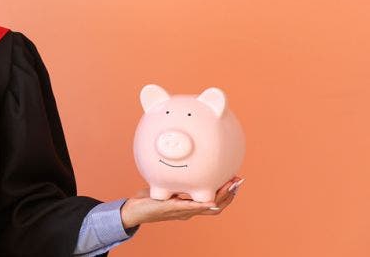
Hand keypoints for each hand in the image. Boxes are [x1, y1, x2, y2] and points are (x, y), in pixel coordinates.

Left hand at [120, 175, 243, 228]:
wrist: (133, 210)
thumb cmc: (149, 198)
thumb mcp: (165, 185)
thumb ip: (175, 177)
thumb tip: (181, 161)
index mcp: (189, 205)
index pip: (213, 201)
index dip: (226, 193)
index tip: (235, 181)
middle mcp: (188, 211)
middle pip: (216, 206)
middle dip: (229, 195)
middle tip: (238, 182)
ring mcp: (181, 211)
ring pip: (207, 207)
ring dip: (221, 197)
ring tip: (231, 186)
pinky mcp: (171, 209)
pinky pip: (189, 207)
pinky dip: (201, 204)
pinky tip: (209, 200)